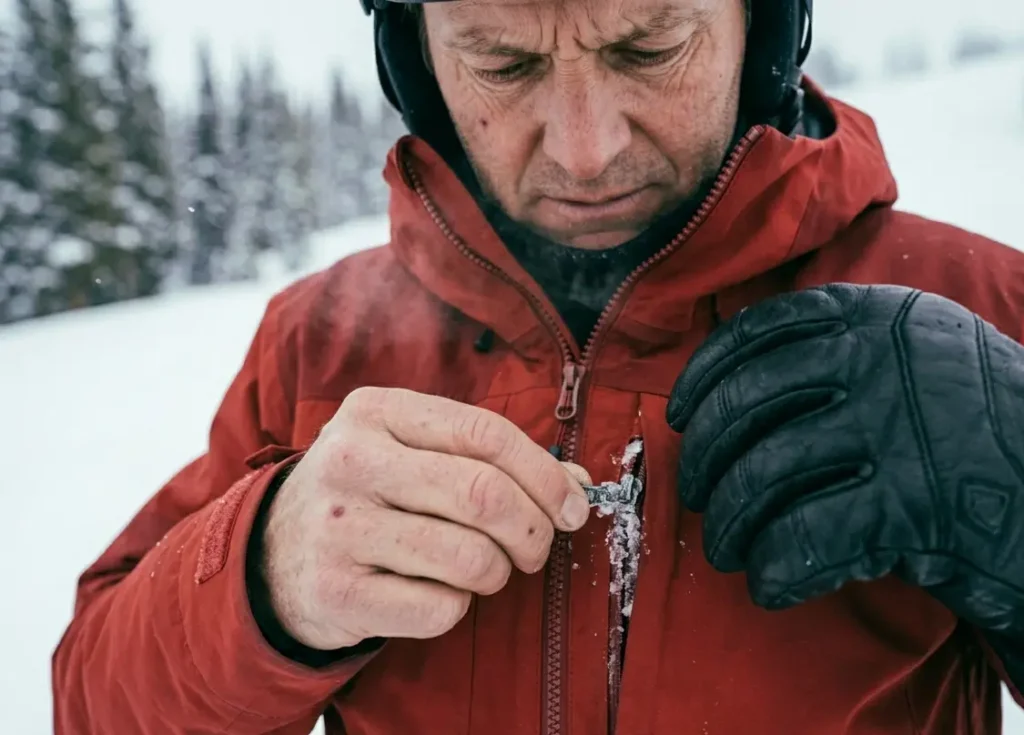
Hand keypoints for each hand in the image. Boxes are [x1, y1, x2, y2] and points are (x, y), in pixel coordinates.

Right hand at [261, 387, 591, 650]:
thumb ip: (484, 456)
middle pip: (484, 495)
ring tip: (483, 569)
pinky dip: (457, 607)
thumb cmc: (365, 493)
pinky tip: (436, 592)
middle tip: (534, 547)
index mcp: (376, 411)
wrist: (273, 552)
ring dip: (496, 572)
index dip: (545, 474)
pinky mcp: (337, 591)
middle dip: (532, 530)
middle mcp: (352, 462)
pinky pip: (440, 609)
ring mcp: (339, 528)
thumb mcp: (407, 450)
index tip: (572, 507)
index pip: (486, 434)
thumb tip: (574, 485)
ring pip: (470, 558)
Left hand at [666, 284, 1023, 637]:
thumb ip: (841, 347)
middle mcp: (880, 359)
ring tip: (727, 549)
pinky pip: (804, 538)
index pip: (755, 334)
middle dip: (704, 460)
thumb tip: (727, 382)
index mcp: (875, 315)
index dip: (704, 379)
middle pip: (744, 406)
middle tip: (701, 498)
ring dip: (728, 524)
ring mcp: (898, 428)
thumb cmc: (978, 425)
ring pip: (762, 474)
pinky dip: (773, 569)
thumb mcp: (920, 351)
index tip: (681, 416)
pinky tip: (769, 584)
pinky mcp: (914, 505)